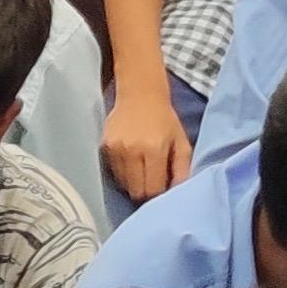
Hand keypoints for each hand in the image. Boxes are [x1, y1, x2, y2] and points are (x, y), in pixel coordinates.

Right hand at [102, 84, 193, 202]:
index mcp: (154, 149)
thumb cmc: (164, 120)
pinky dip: (122, 172)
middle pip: (136, 191)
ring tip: (141, 167)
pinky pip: (113, 172)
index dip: (159, 193)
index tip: (162, 186)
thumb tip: (178, 193)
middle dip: (145, 191)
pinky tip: (130, 160)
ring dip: (133, 181)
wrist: (140, 95)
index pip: (153, 189)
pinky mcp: (104, 146)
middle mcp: (132, 151)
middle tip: (151, 180)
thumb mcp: (182, 142)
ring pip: (123, 184)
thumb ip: (183, 169)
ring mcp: (115, 149)